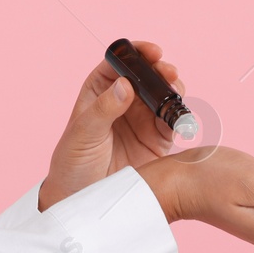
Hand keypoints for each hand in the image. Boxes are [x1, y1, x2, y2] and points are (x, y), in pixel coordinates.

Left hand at [38, 40, 183, 210]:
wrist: (83, 201)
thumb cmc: (73, 163)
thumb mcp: (82, 134)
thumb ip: (104, 109)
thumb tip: (125, 84)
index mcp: (100, 91)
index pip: (120, 63)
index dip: (136, 53)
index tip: (151, 52)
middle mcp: (123, 101)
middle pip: (147, 76)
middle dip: (160, 70)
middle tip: (169, 73)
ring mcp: (142, 120)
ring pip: (164, 95)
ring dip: (173, 90)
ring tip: (175, 93)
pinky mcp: (158, 140)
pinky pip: (173, 122)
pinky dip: (180, 115)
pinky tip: (180, 115)